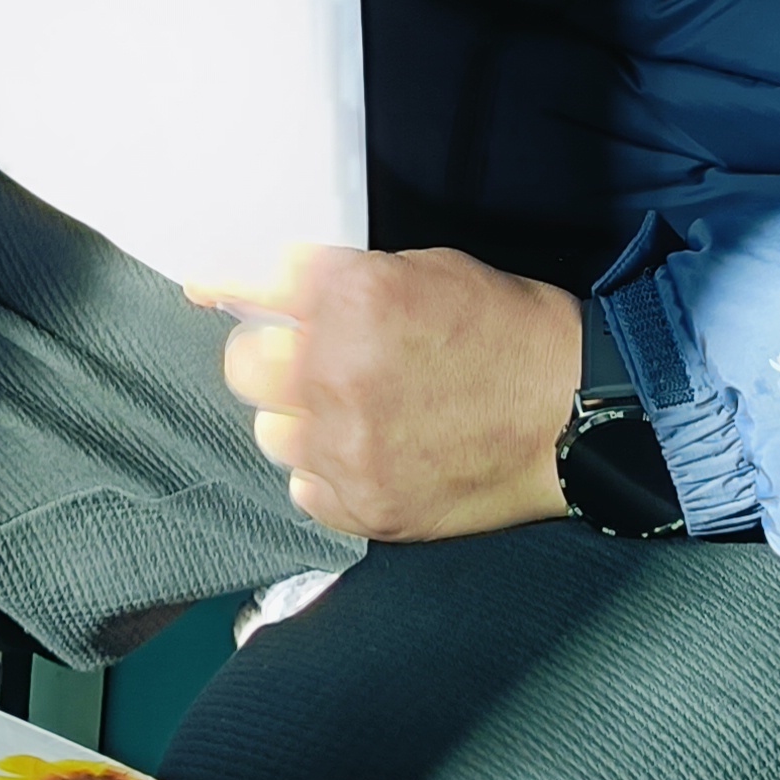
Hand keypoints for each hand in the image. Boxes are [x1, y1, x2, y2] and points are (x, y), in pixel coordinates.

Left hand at [198, 246, 583, 543]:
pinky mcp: (365, 506)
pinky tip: (368, 453)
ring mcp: (348, 447)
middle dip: (268, 358)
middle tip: (302, 361)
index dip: (226, 286)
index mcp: (352, 299)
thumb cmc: (507, 332)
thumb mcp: (426, 273)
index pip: (254, 288)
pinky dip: (325, 473)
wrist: (574, 413)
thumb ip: (347, 281)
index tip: (205, 290)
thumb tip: (283, 292)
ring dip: (297, 419)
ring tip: (348, 413)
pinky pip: (304, 488)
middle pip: (244, 367)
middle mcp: (337, 372)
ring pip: (270, 432)